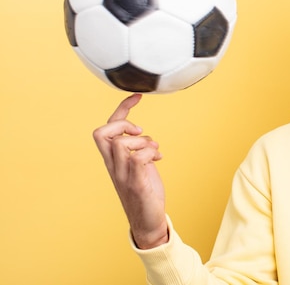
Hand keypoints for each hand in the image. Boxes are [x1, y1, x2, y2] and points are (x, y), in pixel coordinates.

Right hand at [93, 93, 168, 248]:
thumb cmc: (145, 192)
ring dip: (142, 141)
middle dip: (122, 124)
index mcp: (112, 160)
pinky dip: (150, 153)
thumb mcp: (139, 165)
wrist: (147, 221)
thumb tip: (144, 136)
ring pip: (121, 144)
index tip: (137, 96)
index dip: (121, 109)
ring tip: (154, 150)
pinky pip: (137, 159)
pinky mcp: (136, 184)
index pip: (106, 128)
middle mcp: (113, 166)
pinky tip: (158, 159)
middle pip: (101, 133)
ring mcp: (123, 175)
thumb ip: (136, 150)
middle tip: (140, 132)